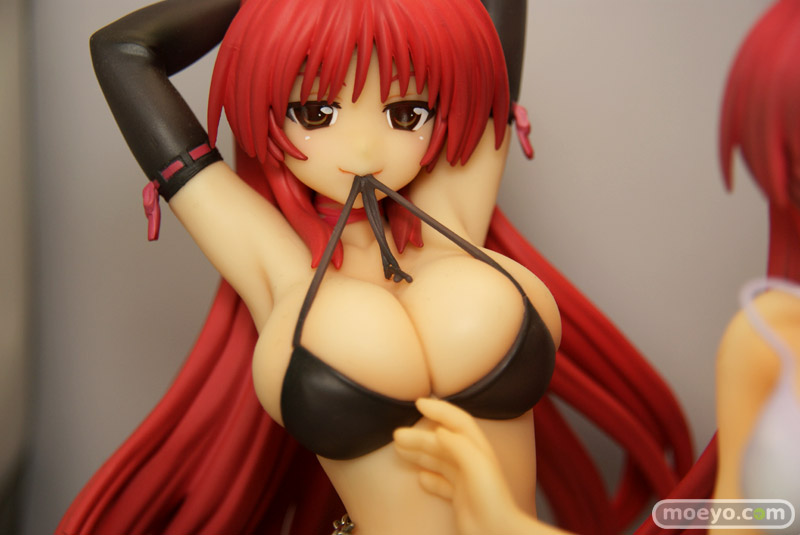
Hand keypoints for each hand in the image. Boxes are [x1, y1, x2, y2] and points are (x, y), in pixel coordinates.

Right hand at [394, 398, 567, 534]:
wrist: (499, 532)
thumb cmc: (492, 499)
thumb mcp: (476, 465)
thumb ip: (458, 445)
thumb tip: (439, 432)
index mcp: (477, 448)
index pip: (457, 421)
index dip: (440, 410)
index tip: (419, 403)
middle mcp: (472, 461)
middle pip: (442, 442)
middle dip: (420, 436)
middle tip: (397, 435)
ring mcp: (466, 480)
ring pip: (439, 461)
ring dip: (420, 454)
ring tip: (399, 450)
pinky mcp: (461, 498)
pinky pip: (442, 483)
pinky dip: (430, 478)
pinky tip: (420, 478)